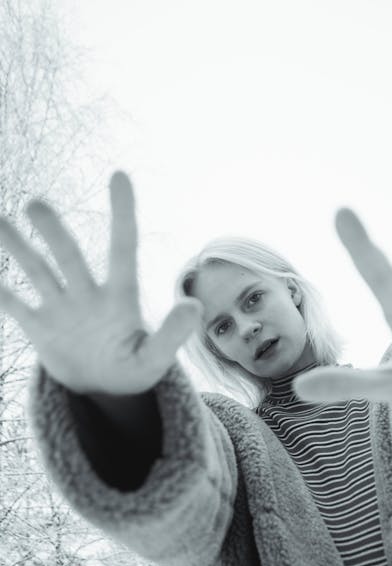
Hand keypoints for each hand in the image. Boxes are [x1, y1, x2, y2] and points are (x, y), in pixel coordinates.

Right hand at [0, 171, 202, 394]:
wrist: (106, 388)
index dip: (122, 213)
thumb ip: (172, 335)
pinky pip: (17, 306)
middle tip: (35, 206)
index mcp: (120, 298)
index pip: (123, 247)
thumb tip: (196, 306)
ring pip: (37, 270)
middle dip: (53, 232)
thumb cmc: (136, 369)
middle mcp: (88, 294)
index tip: (119, 175)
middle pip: (69, 256)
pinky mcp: (40, 328)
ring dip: (18, 247)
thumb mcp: (156, 357)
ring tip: (0, 221)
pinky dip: (3, 293)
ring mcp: (62, 308)